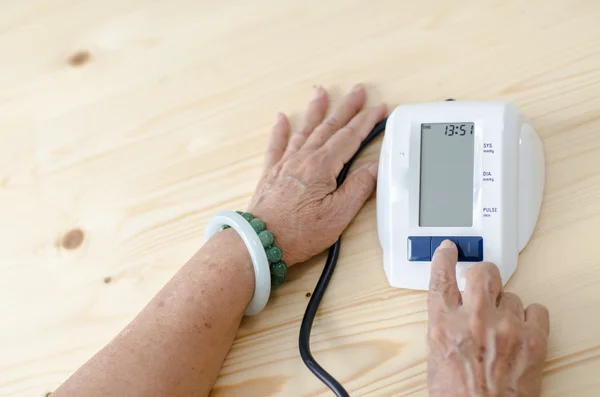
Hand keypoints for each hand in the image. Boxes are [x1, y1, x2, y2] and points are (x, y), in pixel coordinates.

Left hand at [247, 84, 386, 265]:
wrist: (261, 241)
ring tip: (321, 93)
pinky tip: (281, 118)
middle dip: (346, 107)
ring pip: (304, 130)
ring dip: (315, 110)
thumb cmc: (298, 232)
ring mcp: (285, 164)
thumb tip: (373, 168)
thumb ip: (358, 188)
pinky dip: (279, 130)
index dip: (366, 121)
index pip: (350, 137)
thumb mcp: (338, 215)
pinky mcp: (270, 174)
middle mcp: (303, 159)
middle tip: (357, 91)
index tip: (378, 109)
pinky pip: (276, 145)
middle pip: (329, 127)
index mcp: (322, 167)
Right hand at [427, 240, 549, 396]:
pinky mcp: (533, 339)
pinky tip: (522, 329)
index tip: (449, 248)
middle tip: (484, 283)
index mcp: (444, 324)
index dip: (444, 258)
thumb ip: (445, 325)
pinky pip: (537, 309)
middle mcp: (474, 320)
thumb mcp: (437, 356)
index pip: (441, 278)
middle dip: (483, 274)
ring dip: (506, 307)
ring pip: (511, 294)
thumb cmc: (457, 396)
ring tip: (503, 328)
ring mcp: (506, 327)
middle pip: (482, 272)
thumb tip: (454, 309)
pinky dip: (531, 317)